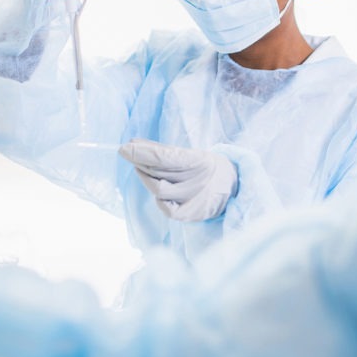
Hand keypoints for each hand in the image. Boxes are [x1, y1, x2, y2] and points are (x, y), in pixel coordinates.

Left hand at [119, 139, 237, 221]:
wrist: (232, 187)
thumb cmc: (204, 167)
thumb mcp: (190, 153)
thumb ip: (162, 150)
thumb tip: (132, 142)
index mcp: (199, 160)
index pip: (165, 157)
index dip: (142, 152)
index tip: (124, 148)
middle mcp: (197, 180)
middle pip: (159, 172)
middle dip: (140, 161)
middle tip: (128, 153)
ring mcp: (194, 199)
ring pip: (159, 189)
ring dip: (146, 178)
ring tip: (141, 169)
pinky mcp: (191, 214)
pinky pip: (166, 208)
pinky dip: (158, 199)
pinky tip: (157, 191)